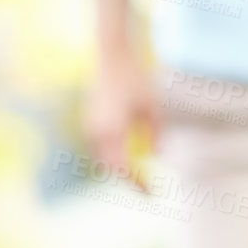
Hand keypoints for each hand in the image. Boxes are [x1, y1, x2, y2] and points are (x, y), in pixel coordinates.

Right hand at [84, 46, 160, 189]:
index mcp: (111, 129)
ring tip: (140, 177)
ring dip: (119, 169)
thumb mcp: (153, 106)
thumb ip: (156, 133)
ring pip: (102, 159)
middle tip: (148, 189)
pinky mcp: (88, 120)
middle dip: (128, 180)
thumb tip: (158, 157)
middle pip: (110, 168)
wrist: (111, 55)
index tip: (152, 193)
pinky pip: (99, 147)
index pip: (122, 168)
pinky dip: (113, 156)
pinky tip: (128, 158)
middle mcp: (95, 130)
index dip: (136, 183)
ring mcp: (89, 125)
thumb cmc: (135, 78)